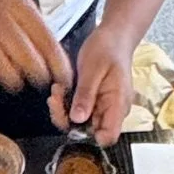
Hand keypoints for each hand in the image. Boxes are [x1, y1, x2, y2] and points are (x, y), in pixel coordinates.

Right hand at [0, 0, 72, 100]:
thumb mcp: (16, 1)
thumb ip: (35, 25)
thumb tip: (56, 56)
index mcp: (17, 6)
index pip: (46, 41)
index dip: (58, 64)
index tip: (65, 78)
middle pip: (28, 60)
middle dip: (37, 74)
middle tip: (38, 77)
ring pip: (6, 73)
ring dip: (12, 78)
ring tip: (12, 75)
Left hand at [56, 25, 132, 141]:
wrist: (114, 36)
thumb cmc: (108, 48)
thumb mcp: (93, 69)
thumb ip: (86, 95)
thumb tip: (77, 119)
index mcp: (118, 105)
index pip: (108, 136)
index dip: (89, 137)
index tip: (71, 122)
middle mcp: (112, 111)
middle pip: (89, 131)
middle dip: (68, 119)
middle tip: (55, 99)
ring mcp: (103, 107)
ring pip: (80, 122)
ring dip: (64, 110)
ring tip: (57, 91)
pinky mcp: (94, 102)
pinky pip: (78, 111)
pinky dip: (66, 103)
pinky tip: (60, 89)